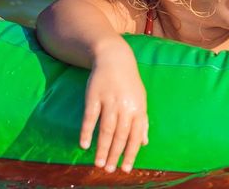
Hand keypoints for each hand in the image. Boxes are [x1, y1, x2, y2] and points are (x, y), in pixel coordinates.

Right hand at [81, 49, 148, 172]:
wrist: (115, 59)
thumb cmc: (129, 83)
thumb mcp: (140, 100)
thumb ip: (143, 121)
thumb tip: (144, 142)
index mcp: (138, 109)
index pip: (136, 135)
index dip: (131, 153)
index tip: (125, 168)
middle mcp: (125, 106)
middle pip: (121, 135)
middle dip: (115, 154)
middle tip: (108, 169)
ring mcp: (110, 100)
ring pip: (106, 128)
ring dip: (102, 147)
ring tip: (98, 163)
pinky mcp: (94, 95)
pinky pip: (90, 116)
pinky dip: (87, 131)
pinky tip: (84, 144)